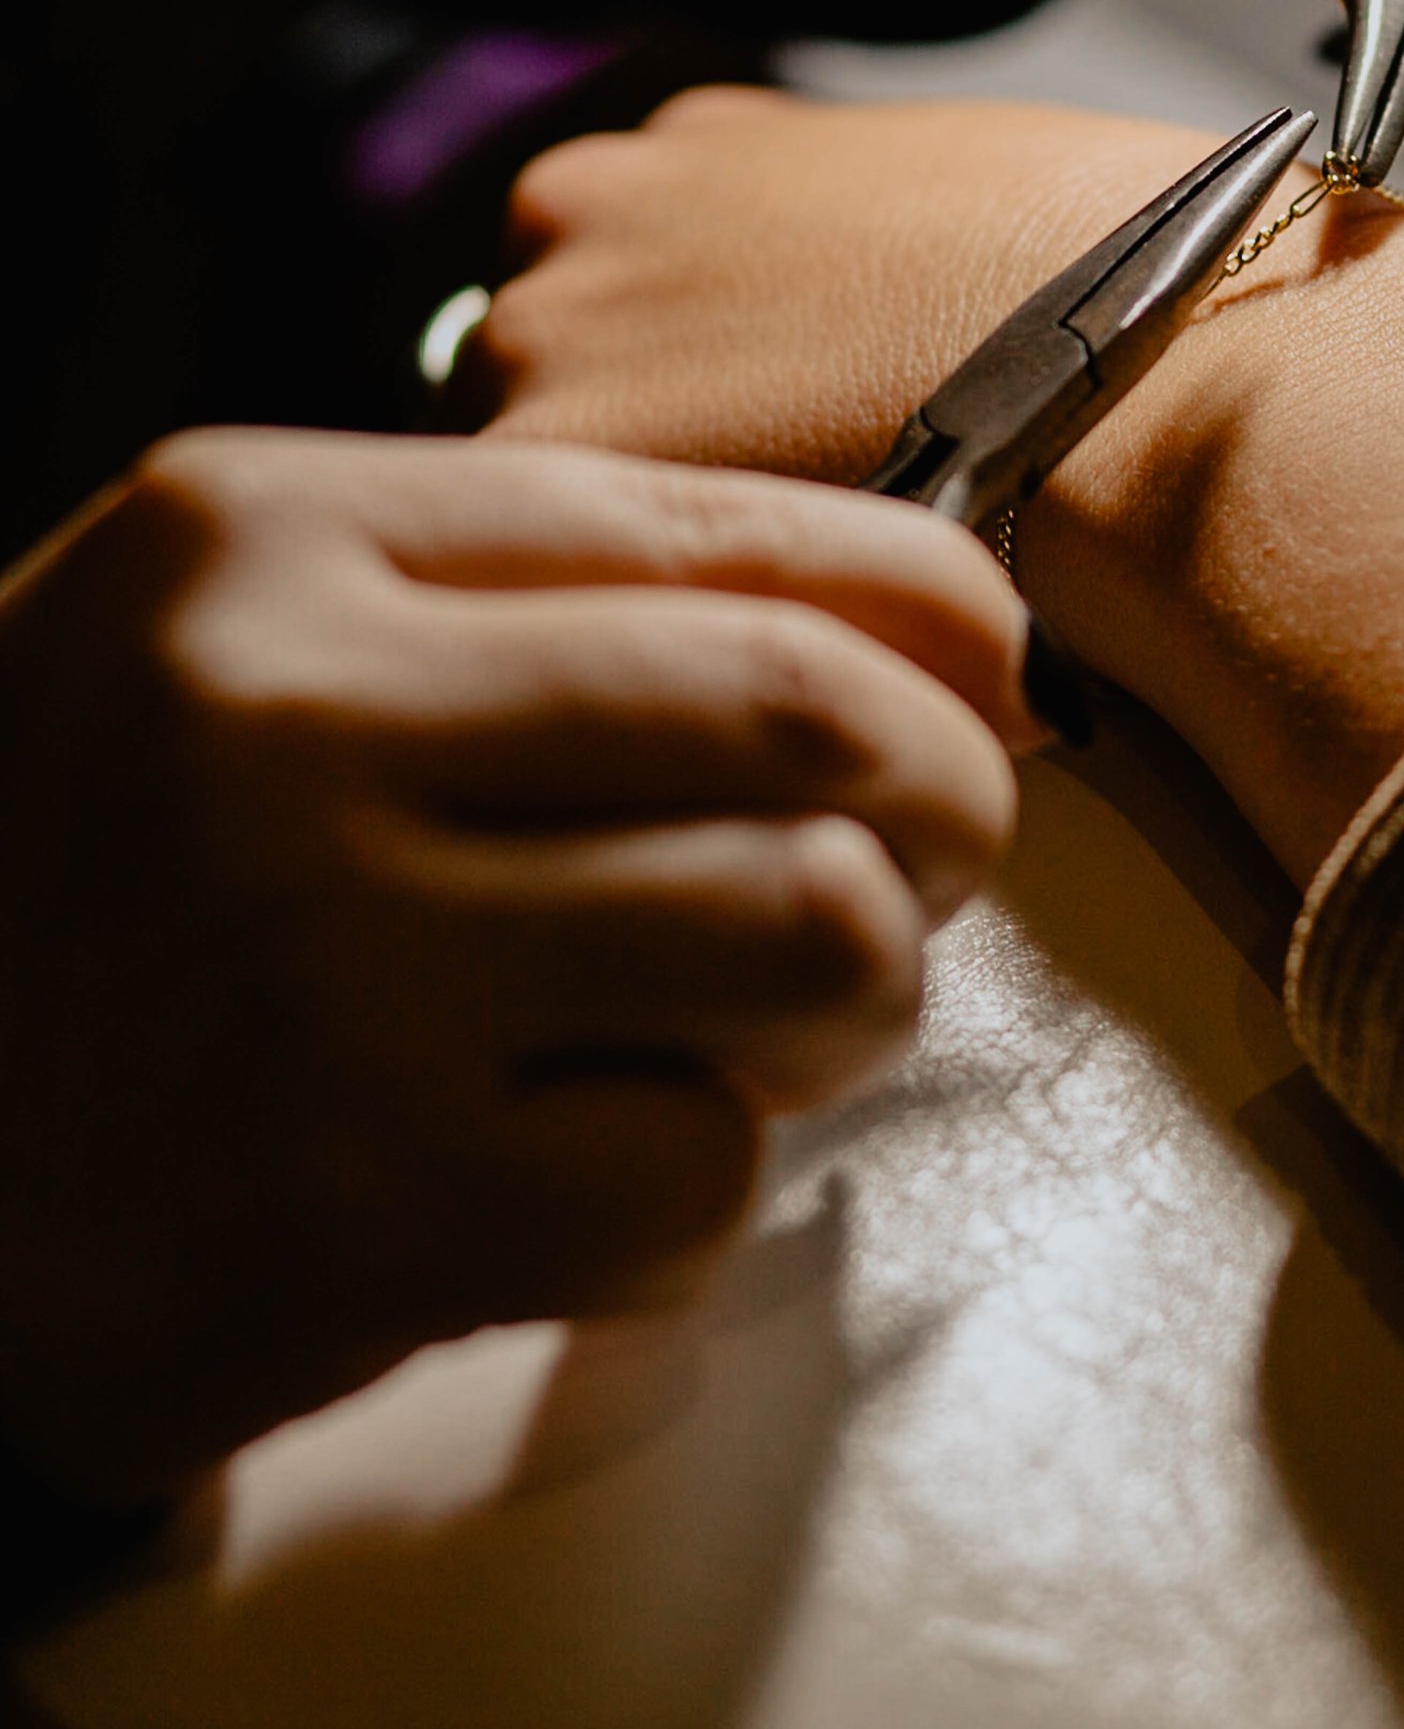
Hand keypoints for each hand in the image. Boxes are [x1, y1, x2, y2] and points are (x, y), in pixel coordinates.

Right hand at [0, 428, 1034, 1501]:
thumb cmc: (57, 886)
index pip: (742, 527)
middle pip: (822, 715)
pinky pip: (698, 1175)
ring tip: (762, 1034)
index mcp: (274, 533)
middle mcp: (298, 711)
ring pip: (813, 935)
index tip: (984, 688)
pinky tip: (592, 1179)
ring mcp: (327, 958)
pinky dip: (698, 1193)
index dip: (939, 620)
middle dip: (951, 804)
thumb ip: (487, 606)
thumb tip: (870, 633)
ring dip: (849, 1004)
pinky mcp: (358, 1201)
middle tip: (925, 873)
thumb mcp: (205, 642)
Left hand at [483, 90, 1403, 874]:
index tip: (756, 450)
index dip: (684, 385)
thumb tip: (853, 330)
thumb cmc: (1121, 285)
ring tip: (756, 620)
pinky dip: (614, 640)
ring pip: (522, 492)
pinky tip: (732, 657)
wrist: (1161, 373)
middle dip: (626, 463)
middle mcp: (584, 214)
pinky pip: (533, 597)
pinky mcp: (547, 475)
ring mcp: (546, 338)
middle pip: (538, 374)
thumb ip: (842, 250)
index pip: (613, 282)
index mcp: (690, 147)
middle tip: (759, 549)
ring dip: (608, 561)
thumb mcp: (962, 199)